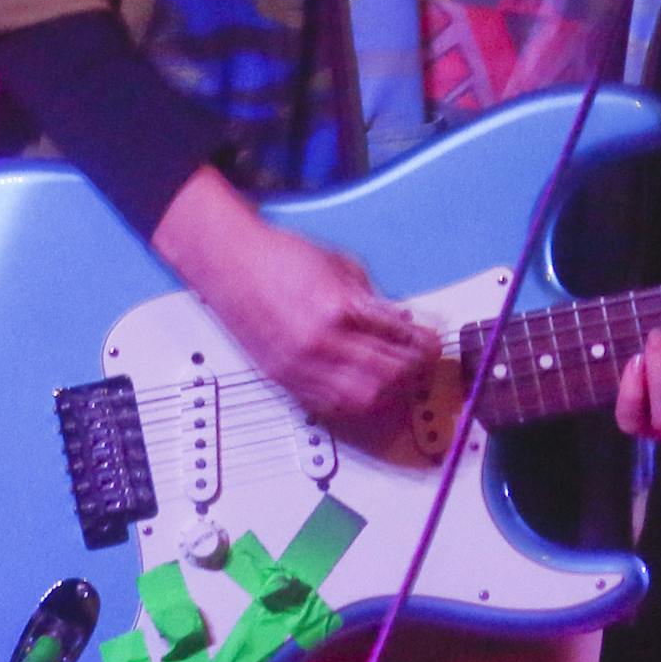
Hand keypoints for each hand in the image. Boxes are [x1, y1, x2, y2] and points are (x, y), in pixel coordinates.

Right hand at [151, 166, 436, 422]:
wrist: (228, 261)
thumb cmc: (278, 255)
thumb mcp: (339, 263)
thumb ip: (373, 296)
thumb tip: (400, 321)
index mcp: (338, 307)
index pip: (399, 337)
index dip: (424, 341)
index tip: (432, 339)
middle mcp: (321, 342)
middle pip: (388, 375)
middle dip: (413, 369)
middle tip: (423, 359)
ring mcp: (302, 366)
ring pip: (364, 400)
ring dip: (391, 391)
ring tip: (400, 377)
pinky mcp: (286, 379)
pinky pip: (333, 406)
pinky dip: (359, 402)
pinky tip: (368, 389)